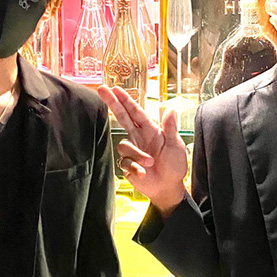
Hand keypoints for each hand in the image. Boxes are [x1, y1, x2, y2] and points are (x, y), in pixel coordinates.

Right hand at [97, 85, 186, 217]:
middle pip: (122, 117)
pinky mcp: (127, 164)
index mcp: (151, 130)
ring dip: (136, 154)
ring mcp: (132, 150)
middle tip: (101, 89)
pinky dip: (135, 167)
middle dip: (112, 103)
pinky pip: (124, 162)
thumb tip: (169, 107)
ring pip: (124, 145)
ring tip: (150, 162)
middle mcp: (139, 137)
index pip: (136, 112)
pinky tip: (144, 173)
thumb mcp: (175, 145)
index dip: (125, 100)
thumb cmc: (175, 165)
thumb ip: (170, 127)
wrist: (169, 187)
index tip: (115, 88)